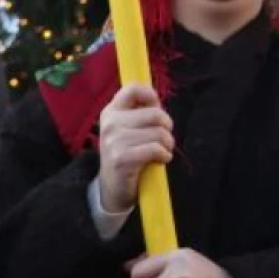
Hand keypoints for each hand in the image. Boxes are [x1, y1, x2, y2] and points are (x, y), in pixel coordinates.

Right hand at [98, 83, 173, 214]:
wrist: (113, 189)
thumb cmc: (127, 154)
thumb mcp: (128, 129)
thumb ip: (140, 113)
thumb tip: (158, 100)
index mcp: (111, 111)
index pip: (132, 88)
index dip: (150, 95)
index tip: (157, 107)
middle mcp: (110, 123)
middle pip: (155, 113)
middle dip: (166, 127)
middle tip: (164, 138)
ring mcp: (114, 141)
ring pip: (159, 133)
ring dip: (167, 144)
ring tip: (162, 151)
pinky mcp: (122, 158)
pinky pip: (156, 149)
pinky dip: (164, 155)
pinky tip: (160, 160)